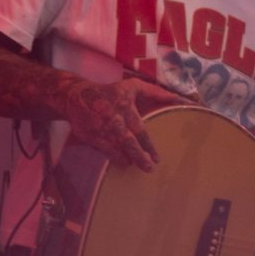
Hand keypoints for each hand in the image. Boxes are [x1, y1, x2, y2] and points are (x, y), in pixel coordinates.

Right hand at [64, 76, 182, 171]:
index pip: (139, 129)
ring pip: (115, 150)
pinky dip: (114, 157)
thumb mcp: (132, 87)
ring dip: (127, 159)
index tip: (157, 158)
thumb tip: (178, 98)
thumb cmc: (110, 92)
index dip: (148, 145)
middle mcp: (112, 119)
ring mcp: (98, 130)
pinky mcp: (89, 137)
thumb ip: (155, 93)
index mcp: (124, 105)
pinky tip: (123, 161)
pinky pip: (104, 152)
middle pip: (127, 142)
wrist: (76, 96)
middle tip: (149, 168)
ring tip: (136, 165)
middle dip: (139, 157)